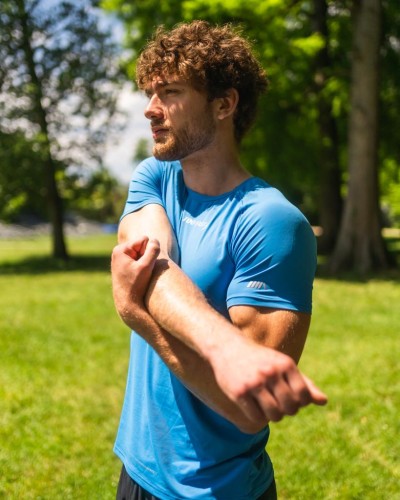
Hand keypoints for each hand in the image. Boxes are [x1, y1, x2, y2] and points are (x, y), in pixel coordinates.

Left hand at [111, 236, 159, 327]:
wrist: (127, 303)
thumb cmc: (135, 285)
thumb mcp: (146, 267)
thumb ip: (152, 251)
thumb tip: (155, 240)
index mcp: (120, 250)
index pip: (144, 240)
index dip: (148, 252)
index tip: (143, 266)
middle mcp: (119, 252)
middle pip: (142, 246)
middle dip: (146, 256)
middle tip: (142, 271)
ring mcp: (122, 259)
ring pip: (142, 253)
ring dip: (145, 262)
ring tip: (141, 274)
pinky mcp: (126, 266)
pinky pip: (140, 260)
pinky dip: (142, 266)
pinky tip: (139, 276)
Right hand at [210, 335, 326, 431]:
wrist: (227, 347)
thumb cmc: (260, 359)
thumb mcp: (282, 365)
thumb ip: (303, 383)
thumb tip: (324, 401)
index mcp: (285, 364)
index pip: (304, 396)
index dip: (300, 403)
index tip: (291, 399)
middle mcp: (271, 372)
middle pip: (290, 407)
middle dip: (287, 411)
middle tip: (278, 404)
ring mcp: (254, 382)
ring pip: (275, 415)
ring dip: (273, 416)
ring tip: (267, 407)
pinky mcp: (239, 392)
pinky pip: (256, 416)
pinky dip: (257, 416)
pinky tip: (253, 406)